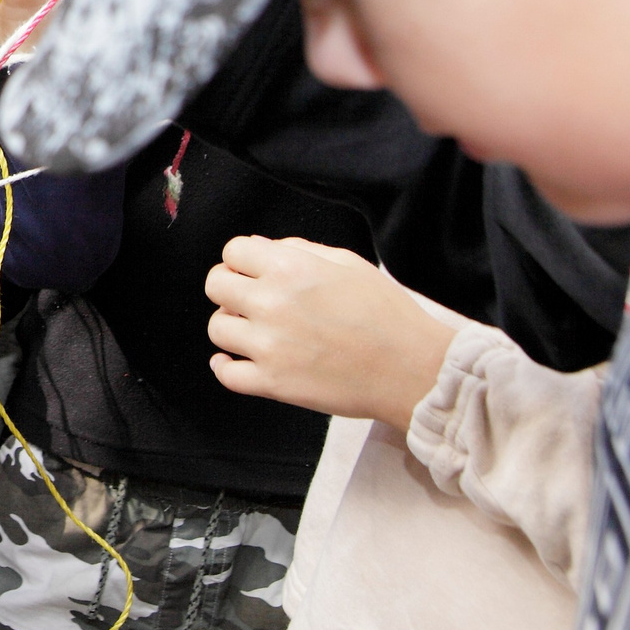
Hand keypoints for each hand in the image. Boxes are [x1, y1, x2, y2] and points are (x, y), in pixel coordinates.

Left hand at [204, 235, 452, 429]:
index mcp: (290, 268)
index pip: (233, 251)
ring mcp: (269, 345)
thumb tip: (260, 247)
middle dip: (229, 287)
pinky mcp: (273, 383)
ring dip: (231, 326)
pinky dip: (224, 367)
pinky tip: (234, 360)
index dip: (241, 260)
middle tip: (249, 299)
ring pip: (216, 328)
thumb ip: (299, 249)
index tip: (252, 272)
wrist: (414, 370)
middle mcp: (272, 303)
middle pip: (215, 285)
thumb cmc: (388, 315)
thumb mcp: (348, 263)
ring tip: (253, 330)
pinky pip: (226, 374)